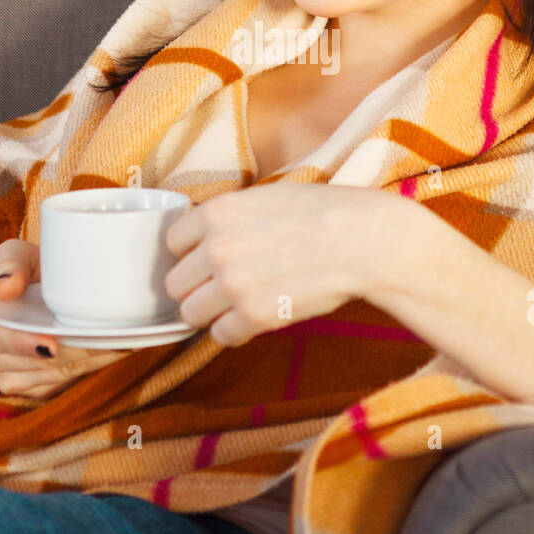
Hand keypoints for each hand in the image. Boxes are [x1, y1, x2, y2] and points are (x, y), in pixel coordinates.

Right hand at [0, 238, 130, 398]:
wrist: (28, 294)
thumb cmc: (22, 271)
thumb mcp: (14, 255)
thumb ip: (10, 264)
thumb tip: (7, 286)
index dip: (25, 344)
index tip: (52, 346)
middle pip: (33, 363)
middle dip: (73, 351)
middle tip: (110, 338)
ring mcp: (6, 379)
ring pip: (53, 376)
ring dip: (89, 360)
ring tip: (120, 342)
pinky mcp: (31, 390)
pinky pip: (63, 383)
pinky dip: (90, 367)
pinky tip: (113, 350)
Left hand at [162, 184, 380, 346]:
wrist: (361, 241)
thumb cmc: (322, 212)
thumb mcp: (264, 197)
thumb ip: (228, 217)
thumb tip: (205, 237)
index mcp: (216, 213)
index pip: (172, 242)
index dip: (190, 251)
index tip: (206, 257)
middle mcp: (216, 249)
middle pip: (174, 283)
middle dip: (196, 285)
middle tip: (221, 285)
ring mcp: (232, 285)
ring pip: (189, 313)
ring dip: (210, 312)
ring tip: (235, 304)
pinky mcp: (254, 316)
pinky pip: (220, 336)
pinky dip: (235, 331)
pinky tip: (254, 317)